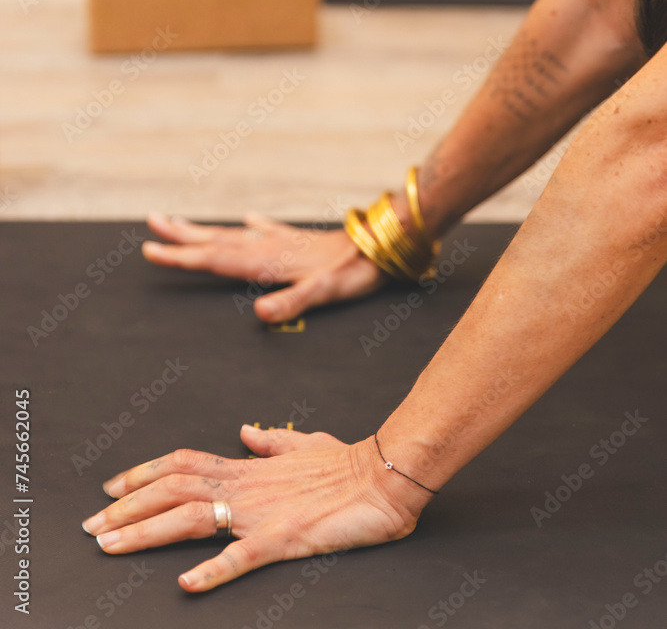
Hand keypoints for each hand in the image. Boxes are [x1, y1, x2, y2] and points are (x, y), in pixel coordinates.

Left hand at [82, 427, 427, 591]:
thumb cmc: (346, 461)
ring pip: (193, 518)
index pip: (184, 464)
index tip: (111, 487)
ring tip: (110, 548)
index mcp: (249, 466)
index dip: (144, 474)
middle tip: (90, 525)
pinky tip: (186, 585)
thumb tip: (246, 431)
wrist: (383, 474)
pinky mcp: (285, 537)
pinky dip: (213, 570)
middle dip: (127, 507)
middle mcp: (246, 484)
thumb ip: (271, 440)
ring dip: (146, 533)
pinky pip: (243, 556)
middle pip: (173, 489)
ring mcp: (262, 511)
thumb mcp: (303, 443)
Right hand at [143, 213, 382, 321]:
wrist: (382, 243)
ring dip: (206, 230)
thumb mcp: (322, 293)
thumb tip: (258, 314)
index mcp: (266, 261)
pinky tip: (248, 218)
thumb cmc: (353, 271)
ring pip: (235, 234)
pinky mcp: (300, 240)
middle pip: (216, 241)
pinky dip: (253, 225)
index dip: (182, 256)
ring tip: (182, 220)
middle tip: (151, 225)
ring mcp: (282, 241)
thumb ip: (291, 301)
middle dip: (182, 236)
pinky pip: (268, 230)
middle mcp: (268, 247)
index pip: (214, 259)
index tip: (151, 249)